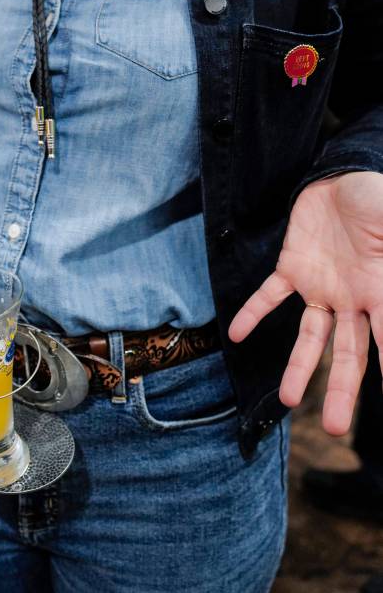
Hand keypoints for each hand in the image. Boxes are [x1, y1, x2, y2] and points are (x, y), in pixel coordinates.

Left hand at [229, 171, 382, 435]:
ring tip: (288, 400)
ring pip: (311, 336)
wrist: (342, 175)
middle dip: (343, 390)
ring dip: (299, 367)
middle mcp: (354, 299)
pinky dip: (253, 312)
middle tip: (335, 430)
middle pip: (350, 354)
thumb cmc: (375, 198)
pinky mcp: (294, 267)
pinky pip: (270, 295)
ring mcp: (323, 286)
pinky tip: (236, 333)